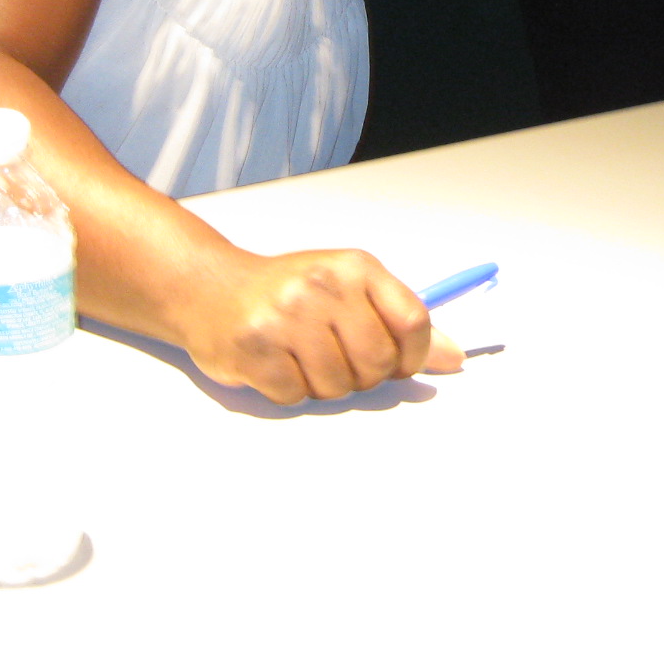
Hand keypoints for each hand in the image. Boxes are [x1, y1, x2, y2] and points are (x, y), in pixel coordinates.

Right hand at [176, 247, 453, 404]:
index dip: (413, 356)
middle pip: (377, 363)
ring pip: (338, 386)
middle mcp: (323, 286)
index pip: (412, 321)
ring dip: (325, 384)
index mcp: (355, 267)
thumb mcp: (349, 288)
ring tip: (303, 356)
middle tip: (338, 356)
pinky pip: (297, 396)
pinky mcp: (255, 349)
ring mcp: (286, 318)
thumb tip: (453, 357)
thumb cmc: (288, 290)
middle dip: (364, 374)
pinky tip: (278, 363)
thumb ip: (399, 321)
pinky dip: (292, 390)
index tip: (399, 363)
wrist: (210, 287)